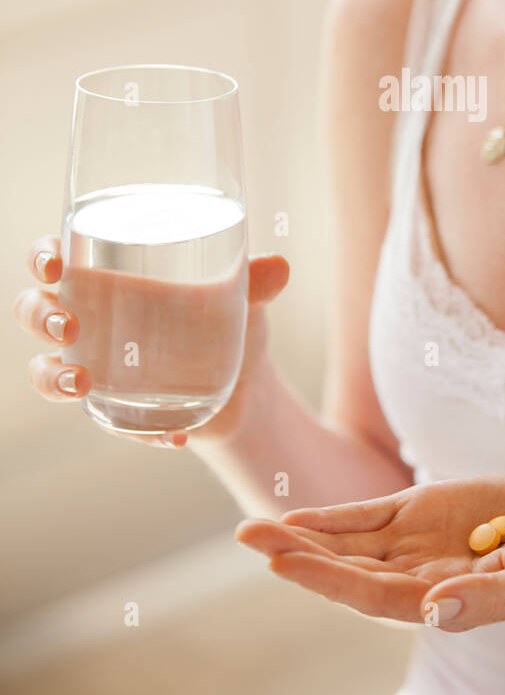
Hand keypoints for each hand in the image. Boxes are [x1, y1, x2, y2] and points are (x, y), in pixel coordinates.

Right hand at [13, 235, 288, 448]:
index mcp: (105, 272)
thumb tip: (280, 266)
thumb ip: (254, 280)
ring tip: (81, 384)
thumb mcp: (243, 295)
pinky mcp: (114, 407)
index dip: (41, 257)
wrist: (247, 377)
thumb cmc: (228, 314)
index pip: (52, 257)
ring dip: (51, 378)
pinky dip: (133, 433)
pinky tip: (172, 436)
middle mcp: (87, 316)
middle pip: (33, 310)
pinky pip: (103, 421)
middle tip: (68, 325)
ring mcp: (93, 365)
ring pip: (43, 370)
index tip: (54, 263)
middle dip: (39, 315)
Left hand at [235, 472, 504, 631]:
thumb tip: (435, 612)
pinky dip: (332, 518)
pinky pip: (368, 517)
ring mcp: (418, 545)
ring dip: (302, 538)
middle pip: (347, 570)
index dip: (327, 578)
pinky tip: (296, 518)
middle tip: (248, 537)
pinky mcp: (423, 511)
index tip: (284, 563)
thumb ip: (491, 600)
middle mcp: (420, 577)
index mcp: (445, 601)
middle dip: (297, 555)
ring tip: (252, 530)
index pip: (373, 594)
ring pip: (348, 545)